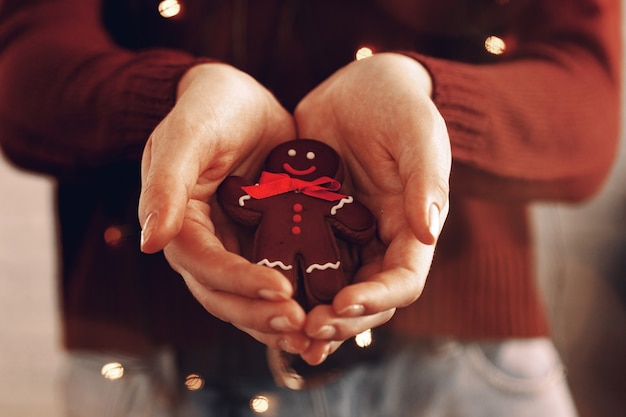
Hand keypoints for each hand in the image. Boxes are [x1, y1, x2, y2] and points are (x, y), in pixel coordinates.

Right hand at [138, 63, 310, 352]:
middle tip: (300, 323)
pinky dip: (296, 300)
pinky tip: (323, 314)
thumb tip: (150, 242)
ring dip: (277, 321)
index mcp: (182, 223)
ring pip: (250, 298)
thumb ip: (166, 184)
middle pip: (224, 295)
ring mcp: (236, 246)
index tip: (280, 291)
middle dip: (259, 313)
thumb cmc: (210, 108)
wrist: (241, 99)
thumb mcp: (188, 135)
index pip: (204, 265)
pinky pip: (277, 279)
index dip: (238, 282)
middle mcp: (206, 244)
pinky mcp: (265, 243)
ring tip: (314, 334)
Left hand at [294, 53, 450, 363]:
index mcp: (411, 229)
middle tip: (306, 330)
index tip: (343, 304)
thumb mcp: (418, 134)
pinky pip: (299, 264)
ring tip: (284, 334)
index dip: (377, 299)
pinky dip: (287, 287)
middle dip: (340, 321)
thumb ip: (426, 180)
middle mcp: (378, 242)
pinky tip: (262, 301)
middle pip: (365, 300)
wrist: (360, 87)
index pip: (403, 281)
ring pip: (331, 292)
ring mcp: (343, 237)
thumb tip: (428, 230)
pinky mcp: (311, 226)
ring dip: (311, 317)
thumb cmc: (398, 106)